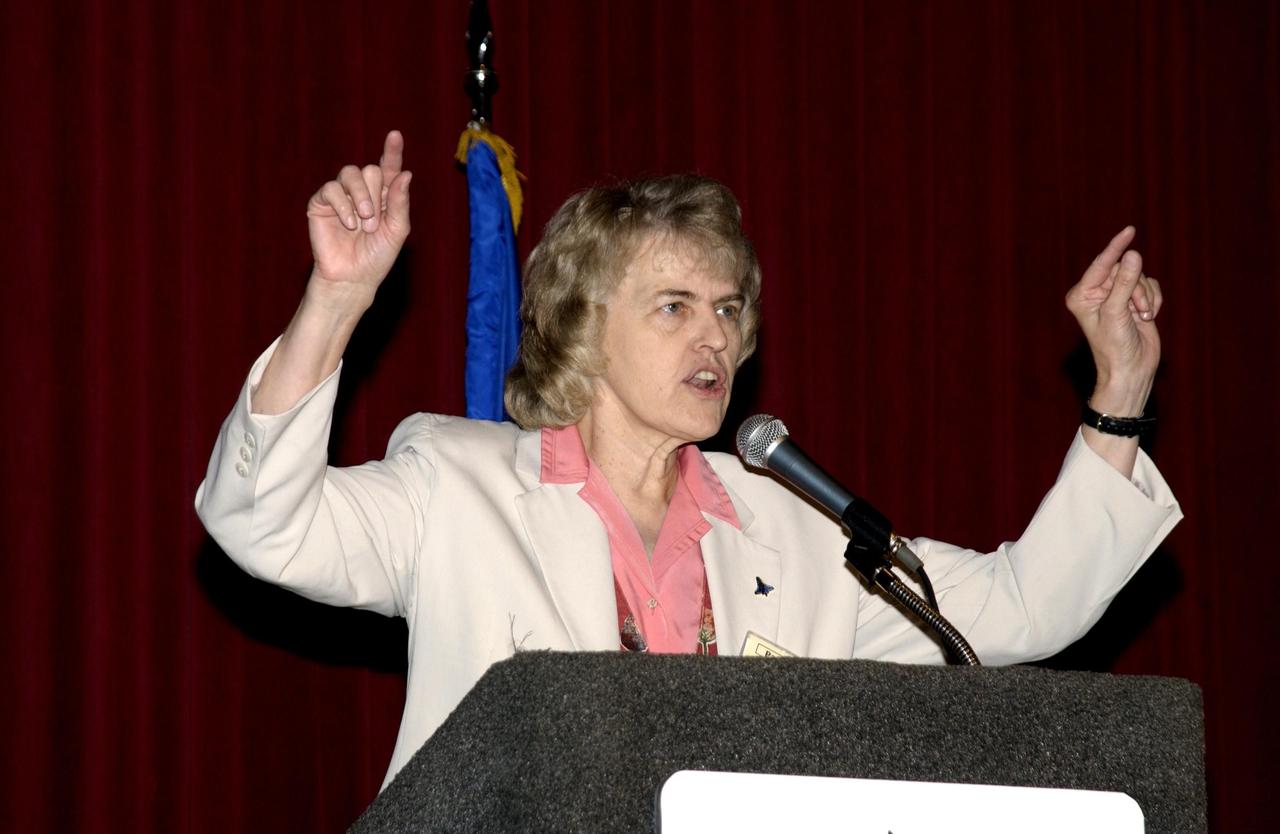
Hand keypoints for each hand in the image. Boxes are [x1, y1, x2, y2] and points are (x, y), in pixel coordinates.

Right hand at [305, 130, 411, 315]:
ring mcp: (342, 196)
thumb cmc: (377, 256)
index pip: (389, 168)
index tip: (395, 135)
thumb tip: (405, 173)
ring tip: (364, 223)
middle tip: (374, 222)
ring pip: (350, 173)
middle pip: (370, 170)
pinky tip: (349, 224)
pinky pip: (332, 189)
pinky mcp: (321, 203)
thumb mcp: (396, 230)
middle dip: (375, 196)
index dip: (392, 152)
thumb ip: (400, 202)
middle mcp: (363, 192)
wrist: (353, 277)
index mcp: (384, 196)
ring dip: (361, 197)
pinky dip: (342, 205)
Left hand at [1064, 226, 1162, 415]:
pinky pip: (1150, 285)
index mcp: (1082, 295)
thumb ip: (1125, 283)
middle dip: (1136, 287)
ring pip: (1140, 277)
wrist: (1131, 370)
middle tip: (1138, 309)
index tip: (1129, 231)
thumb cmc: (1115, 346)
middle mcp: (1097, 293)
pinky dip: (1154, 299)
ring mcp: (1116, 296)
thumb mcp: (1118, 312)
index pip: (1100, 264)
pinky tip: (1148, 316)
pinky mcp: (1134, 300)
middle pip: (1124, 269)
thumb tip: (1132, 254)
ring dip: (1146, 296)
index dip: (1115, 247)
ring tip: (1142, 317)